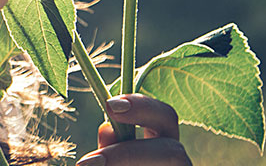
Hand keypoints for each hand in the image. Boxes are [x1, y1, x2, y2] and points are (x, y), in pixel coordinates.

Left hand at [76, 94, 191, 164]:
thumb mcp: (109, 165)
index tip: (110, 106)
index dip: (143, 106)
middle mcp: (177, 164)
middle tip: (88, 164)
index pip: (165, 118)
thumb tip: (106, 128)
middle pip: (173, 151)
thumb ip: (111, 152)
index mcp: (160, 144)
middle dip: (129, 154)